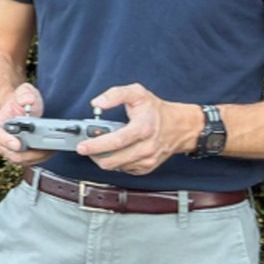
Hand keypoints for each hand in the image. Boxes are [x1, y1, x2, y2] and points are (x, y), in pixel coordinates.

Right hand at [0, 83, 51, 166]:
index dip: (6, 141)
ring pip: (23, 160)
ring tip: (51, 148)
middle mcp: (1, 142)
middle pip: (12, 154)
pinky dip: (41, 157)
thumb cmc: (20, 103)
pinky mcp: (21, 156)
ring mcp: (10, 151)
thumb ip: (24, 94)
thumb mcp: (23, 92)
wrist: (21, 110)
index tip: (18, 143)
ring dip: (38, 156)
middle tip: (44, 147)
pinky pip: (30, 161)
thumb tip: (28, 100)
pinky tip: (51, 150)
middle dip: (29, 152)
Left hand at [85, 84, 201, 175]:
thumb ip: (116, 94)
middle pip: (113, 160)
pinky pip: (124, 169)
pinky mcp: (146, 168)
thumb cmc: (157, 110)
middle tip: (86, 148)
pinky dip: (116, 162)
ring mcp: (147, 160)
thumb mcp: (138, 93)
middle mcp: (146, 147)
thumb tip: (97, 103)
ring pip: (116, 167)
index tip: (82, 146)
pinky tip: (116, 151)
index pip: (116, 141)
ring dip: (104, 159)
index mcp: (143, 128)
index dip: (96, 145)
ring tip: (100, 147)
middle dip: (95, 155)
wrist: (181, 127)